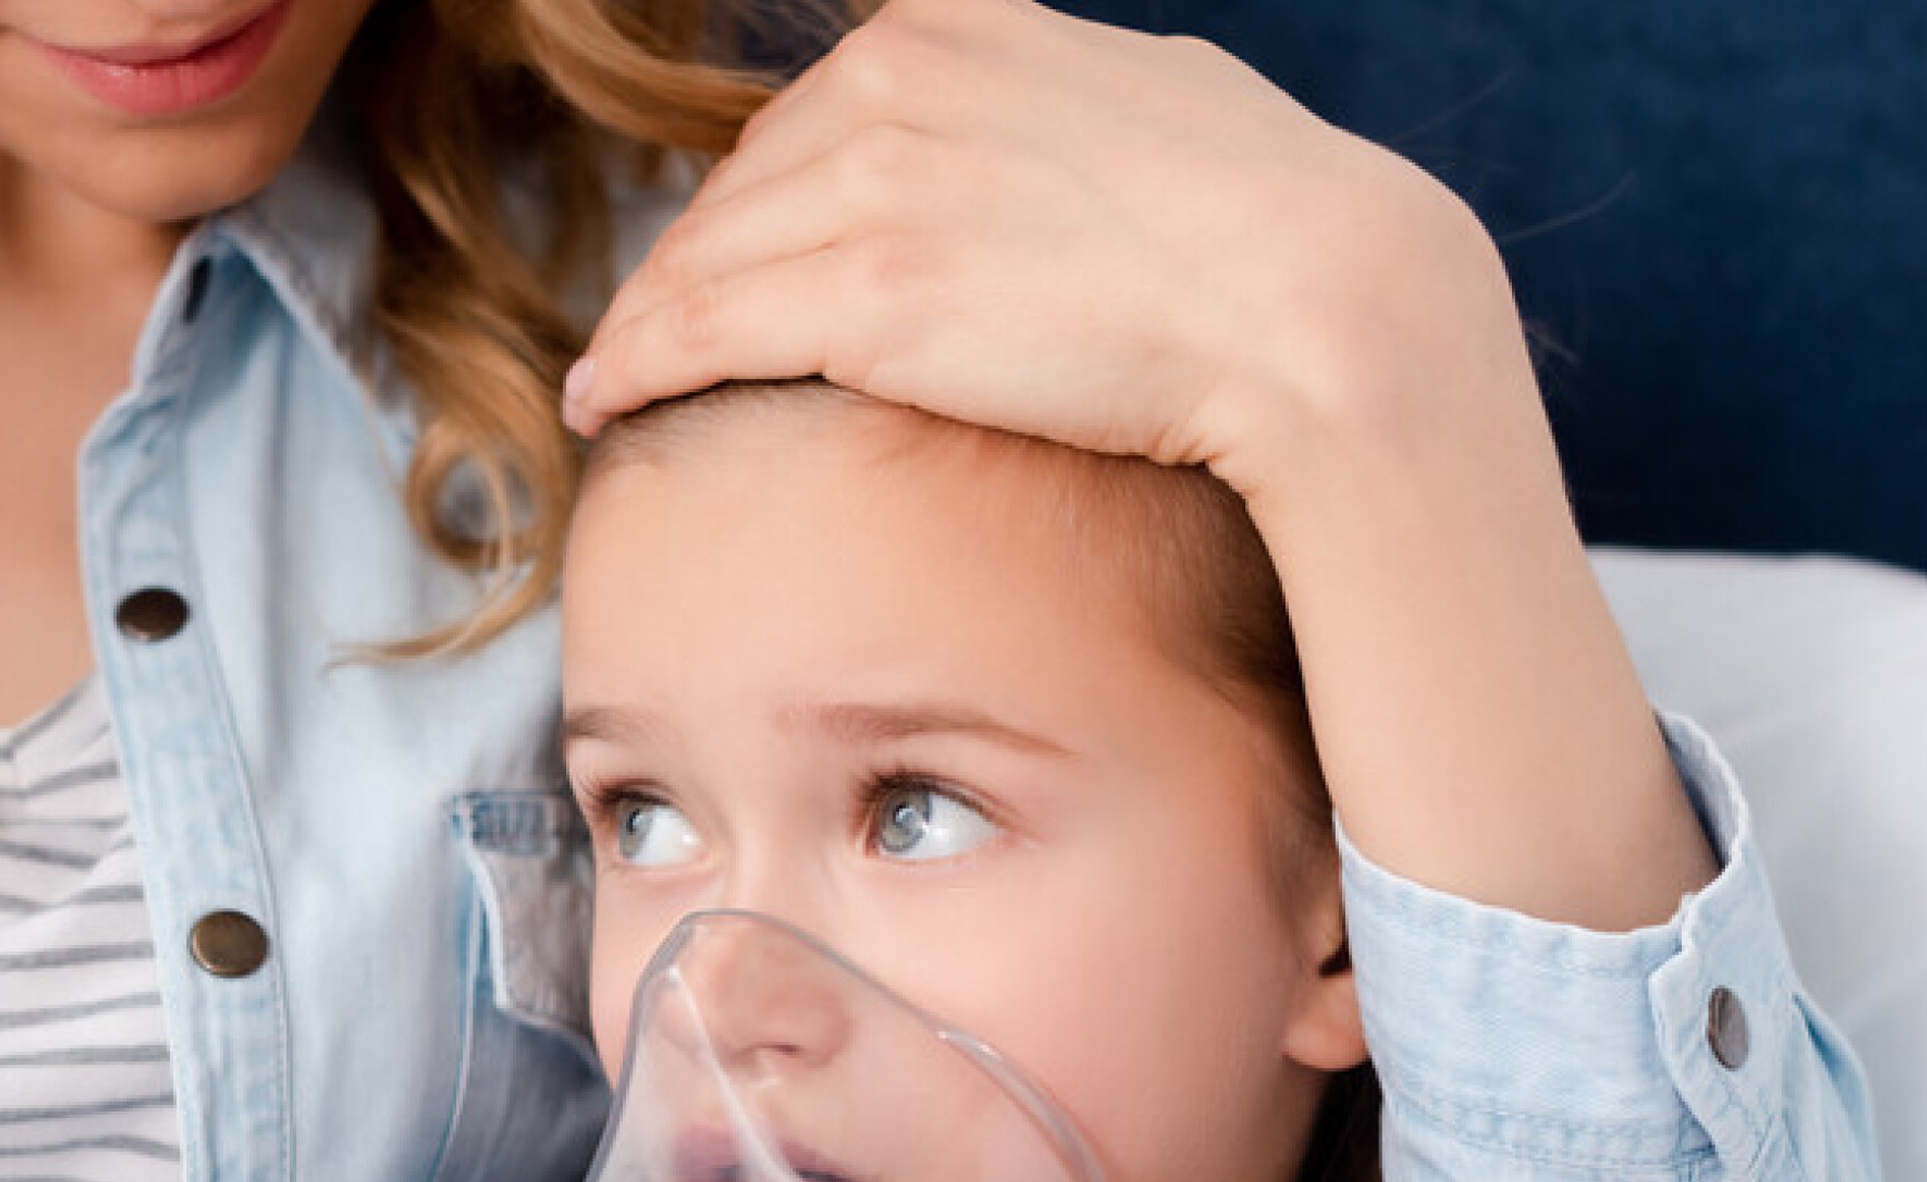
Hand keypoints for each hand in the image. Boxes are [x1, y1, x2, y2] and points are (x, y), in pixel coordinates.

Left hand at [567, 0, 1712, 927]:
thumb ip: (1058, 113)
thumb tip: (1041, 131)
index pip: (811, 116)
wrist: (1323, 308)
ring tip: (612, 379)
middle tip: (650, 334)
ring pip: (709, 258)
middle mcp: (902, 80)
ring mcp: (878, 183)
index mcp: (964, 27)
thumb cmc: (1268, 229)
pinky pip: (706, 326)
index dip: (760, 201)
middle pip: (743, 184)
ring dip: (647, 321)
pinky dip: (638, 363)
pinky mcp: (865, 295)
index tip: (731, 260)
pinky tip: (603, 399)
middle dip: (693, 264)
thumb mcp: (1153, 107)